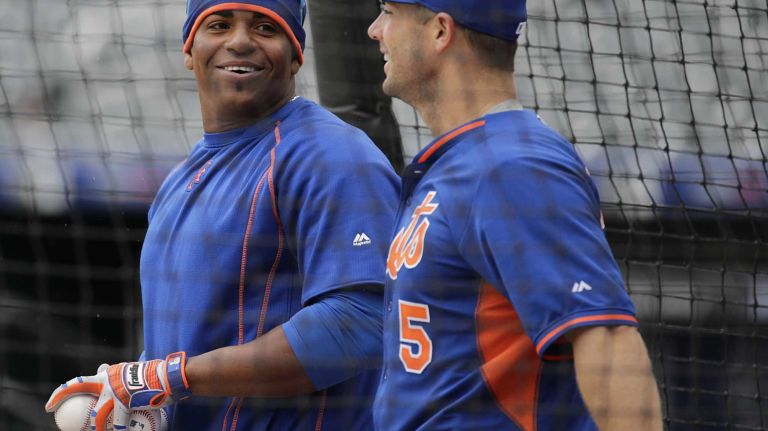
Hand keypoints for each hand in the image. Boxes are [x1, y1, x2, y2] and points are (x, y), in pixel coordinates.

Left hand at [45, 351, 189, 430]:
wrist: (168, 377)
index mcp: (109, 374)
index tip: (52, 401)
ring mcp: (116, 391)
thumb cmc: (153, 375)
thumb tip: (102, 368)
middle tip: (50, 408)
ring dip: (95, 427)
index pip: (81, 380)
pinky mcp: (126, 403)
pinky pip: (117, 423)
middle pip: (78, 385)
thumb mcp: (131, 371)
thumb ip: (115, 373)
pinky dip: (117, 430)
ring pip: (98, 413)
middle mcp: (108, 380)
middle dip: (60, 396)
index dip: (63, 390)